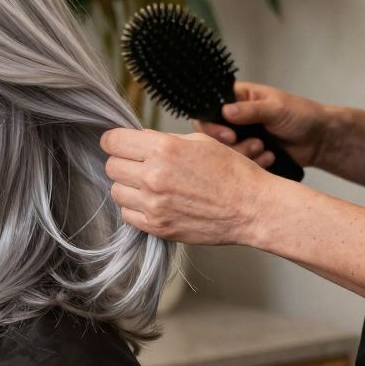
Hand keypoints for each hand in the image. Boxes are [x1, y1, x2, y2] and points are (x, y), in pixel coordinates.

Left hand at [100, 128, 277, 245]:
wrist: (253, 208)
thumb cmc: (232, 172)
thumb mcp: (200, 142)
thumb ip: (164, 140)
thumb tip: (139, 139)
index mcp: (163, 149)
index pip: (112, 141)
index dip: (115, 141)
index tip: (120, 145)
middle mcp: (154, 176)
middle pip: (111, 166)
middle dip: (123, 163)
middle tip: (140, 165)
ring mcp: (153, 204)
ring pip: (116, 191)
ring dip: (128, 187)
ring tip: (150, 186)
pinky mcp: (157, 226)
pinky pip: (127, 214)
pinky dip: (136, 208)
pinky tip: (155, 203)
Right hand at [193, 81, 330, 167]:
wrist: (320, 140)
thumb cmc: (301, 114)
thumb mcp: (276, 108)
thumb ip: (250, 110)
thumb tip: (225, 112)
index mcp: (236, 99)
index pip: (209, 110)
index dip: (211, 125)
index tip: (228, 135)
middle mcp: (233, 119)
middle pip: (211, 135)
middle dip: (229, 144)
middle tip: (253, 144)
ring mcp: (239, 138)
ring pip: (224, 152)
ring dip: (244, 154)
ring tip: (264, 149)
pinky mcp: (247, 155)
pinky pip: (238, 164)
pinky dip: (253, 164)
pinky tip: (270, 157)